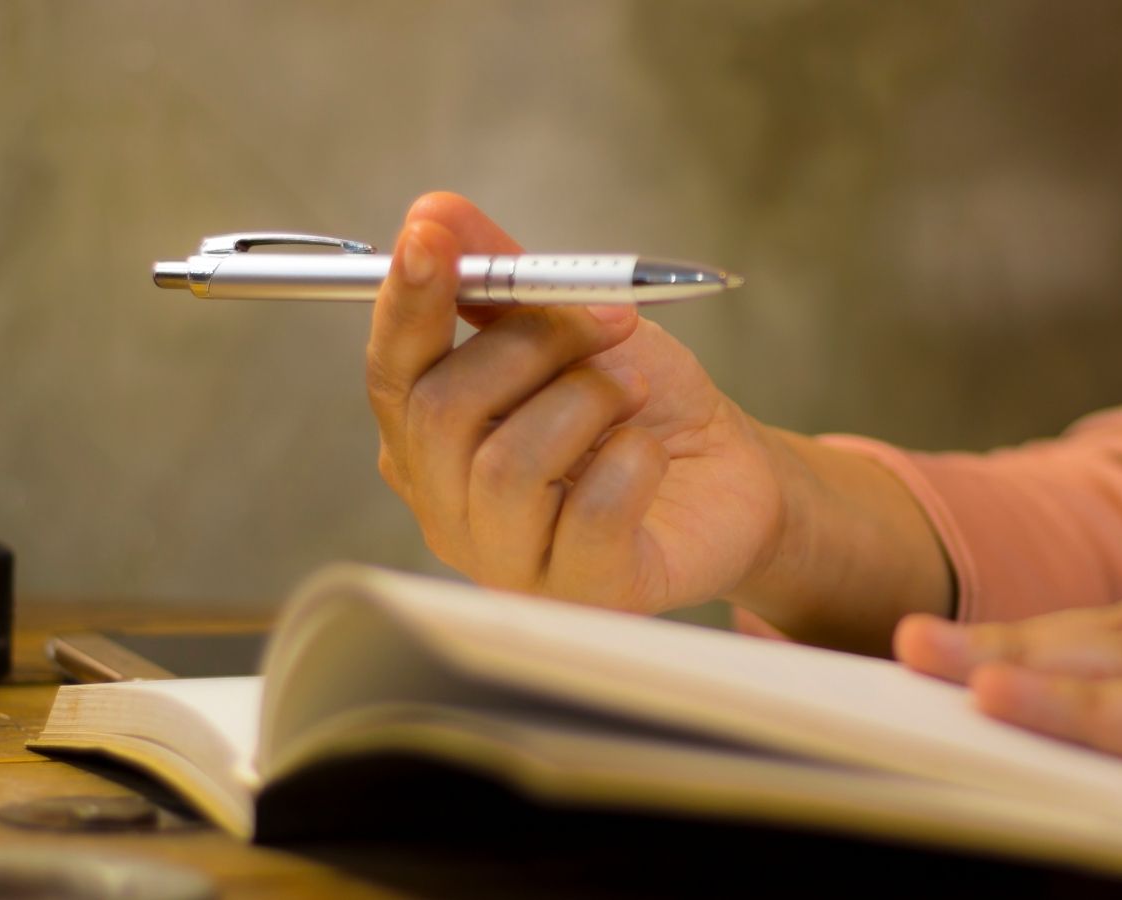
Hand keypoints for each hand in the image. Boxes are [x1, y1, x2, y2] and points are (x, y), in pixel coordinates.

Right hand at [366, 193, 785, 614]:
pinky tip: (650, 453)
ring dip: (586, 401)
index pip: (392, 373)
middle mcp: (450, 507)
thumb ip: (502, 278)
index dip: (406, 305)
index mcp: (433, 440)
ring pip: (507, 468)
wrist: (729, 473)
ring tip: (632, 391)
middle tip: (606, 322)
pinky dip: (632, 462)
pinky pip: (591, 517)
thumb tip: (432, 212)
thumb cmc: (641, 408)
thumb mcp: (574, 326)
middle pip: (440, 415)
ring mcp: (509, 562)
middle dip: (530, 345)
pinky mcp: (584, 593)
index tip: (431, 239)